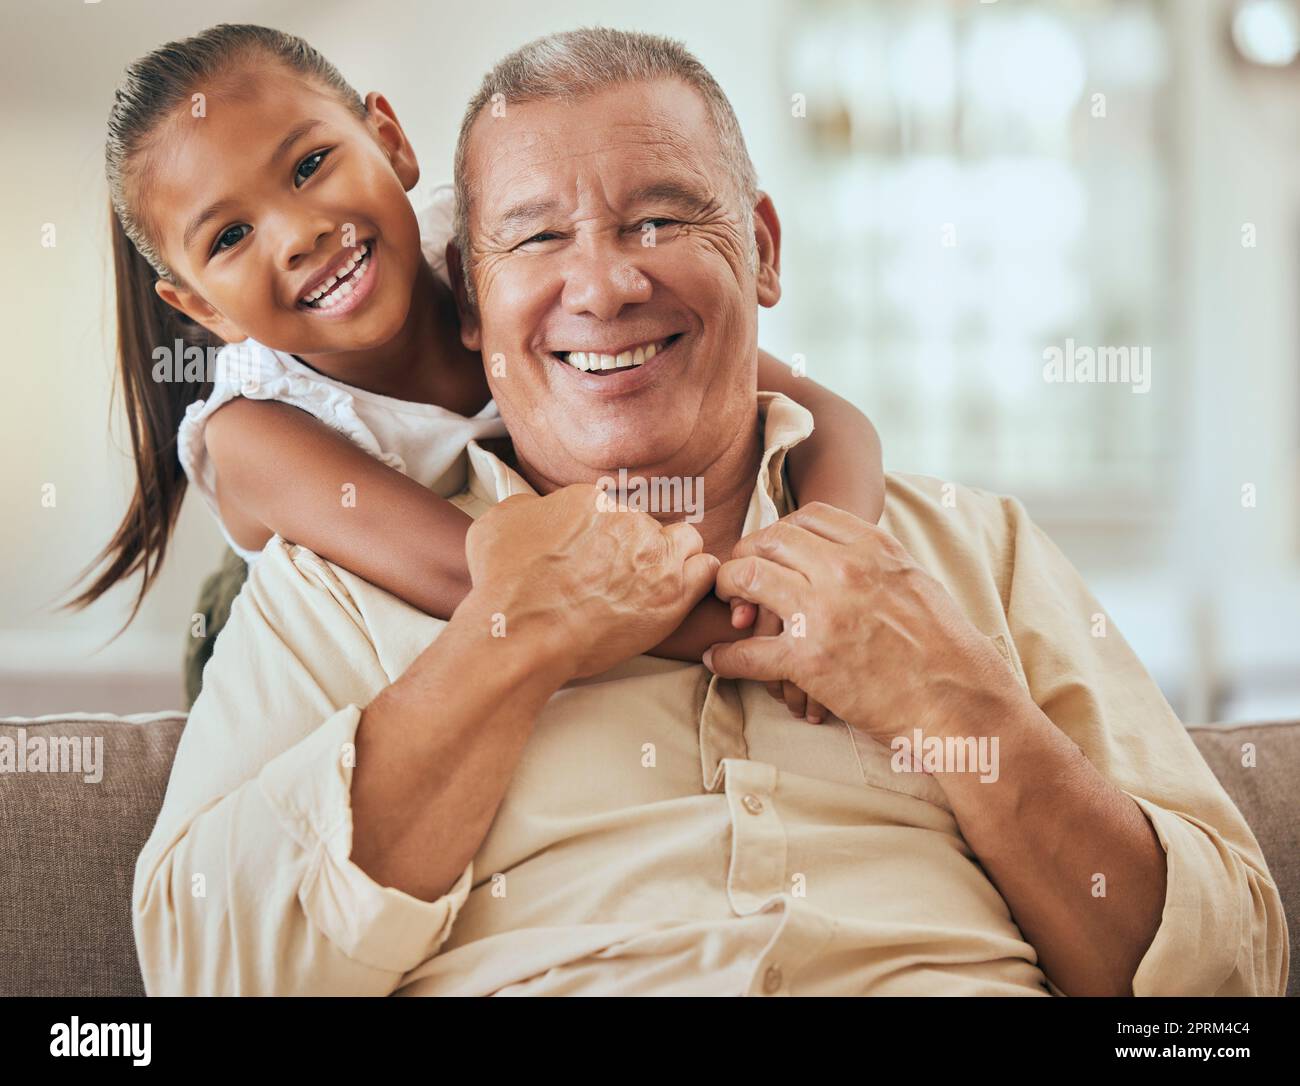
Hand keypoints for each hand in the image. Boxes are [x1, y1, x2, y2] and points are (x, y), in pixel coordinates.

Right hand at [466, 485, 718, 681]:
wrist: (521, 633)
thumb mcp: (499, 521)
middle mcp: (628, 518)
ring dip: (673, 557)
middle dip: (636, 547)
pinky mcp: (674, 592)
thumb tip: (542, 511)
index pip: (613, 507)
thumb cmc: (503, 583)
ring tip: (651, 583)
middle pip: (649, 525)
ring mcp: (655, 554)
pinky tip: (675, 593)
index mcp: (591, 498)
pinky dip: (696, 579)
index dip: (604, 534)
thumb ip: (531, 507)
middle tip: (616, 577)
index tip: (594, 557)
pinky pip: (706, 570)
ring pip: (686, 541)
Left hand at [704, 503, 1016, 742]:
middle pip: (770, 540)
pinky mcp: (808, 660)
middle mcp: (845, 570)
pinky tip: (719, 661)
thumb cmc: (947, 649)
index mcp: (874, 548)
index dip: (781, 532)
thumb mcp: (917, 582)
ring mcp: (823, 612)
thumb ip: (877, 563)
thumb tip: (847, 556)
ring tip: (729, 610)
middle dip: (748, 555)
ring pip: (748, 577)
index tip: (774, 552)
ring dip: (729, 590)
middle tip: (742, 580)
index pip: (807, 517)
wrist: (961, 703)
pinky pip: (746, 651)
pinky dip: (726, 656)